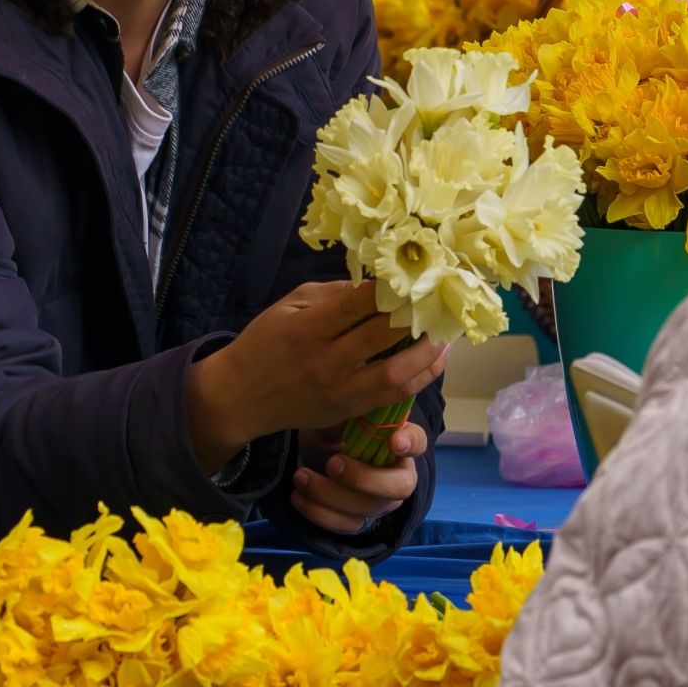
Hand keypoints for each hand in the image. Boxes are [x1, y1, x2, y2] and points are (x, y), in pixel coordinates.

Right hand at [185, 281, 448, 460]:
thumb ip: (331, 294)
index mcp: (308, 329)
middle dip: (417, 318)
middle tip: (440, 302)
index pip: (358, 304)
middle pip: (383, 337)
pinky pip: (392, 396)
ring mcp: (339, 391)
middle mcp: (326, 362)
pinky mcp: (348, 411)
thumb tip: (375, 286)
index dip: (391, 289)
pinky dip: (418, 378)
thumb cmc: (264, 343)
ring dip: (428, 354)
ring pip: (396, 374)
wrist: (241, 397)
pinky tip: (433, 361)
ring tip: (446, 336)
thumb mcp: (287, 306)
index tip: (415, 276)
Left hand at [291, 420, 429, 537]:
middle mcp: (397, 475)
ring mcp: (381, 502)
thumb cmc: (331, 433)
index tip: (395, 441)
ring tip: (301, 476)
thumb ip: (341, 419)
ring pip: (368, 509)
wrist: (315, 458)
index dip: (411, 443)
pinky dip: (319, 513)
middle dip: (364, 479)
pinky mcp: (360, 521)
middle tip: (332, 463)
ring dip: (330, 495)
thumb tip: (340, 423)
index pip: (418, 441)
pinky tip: (298, 496)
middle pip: (400, 487)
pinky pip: (346, 525)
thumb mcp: (333, 418)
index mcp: (397, 442)